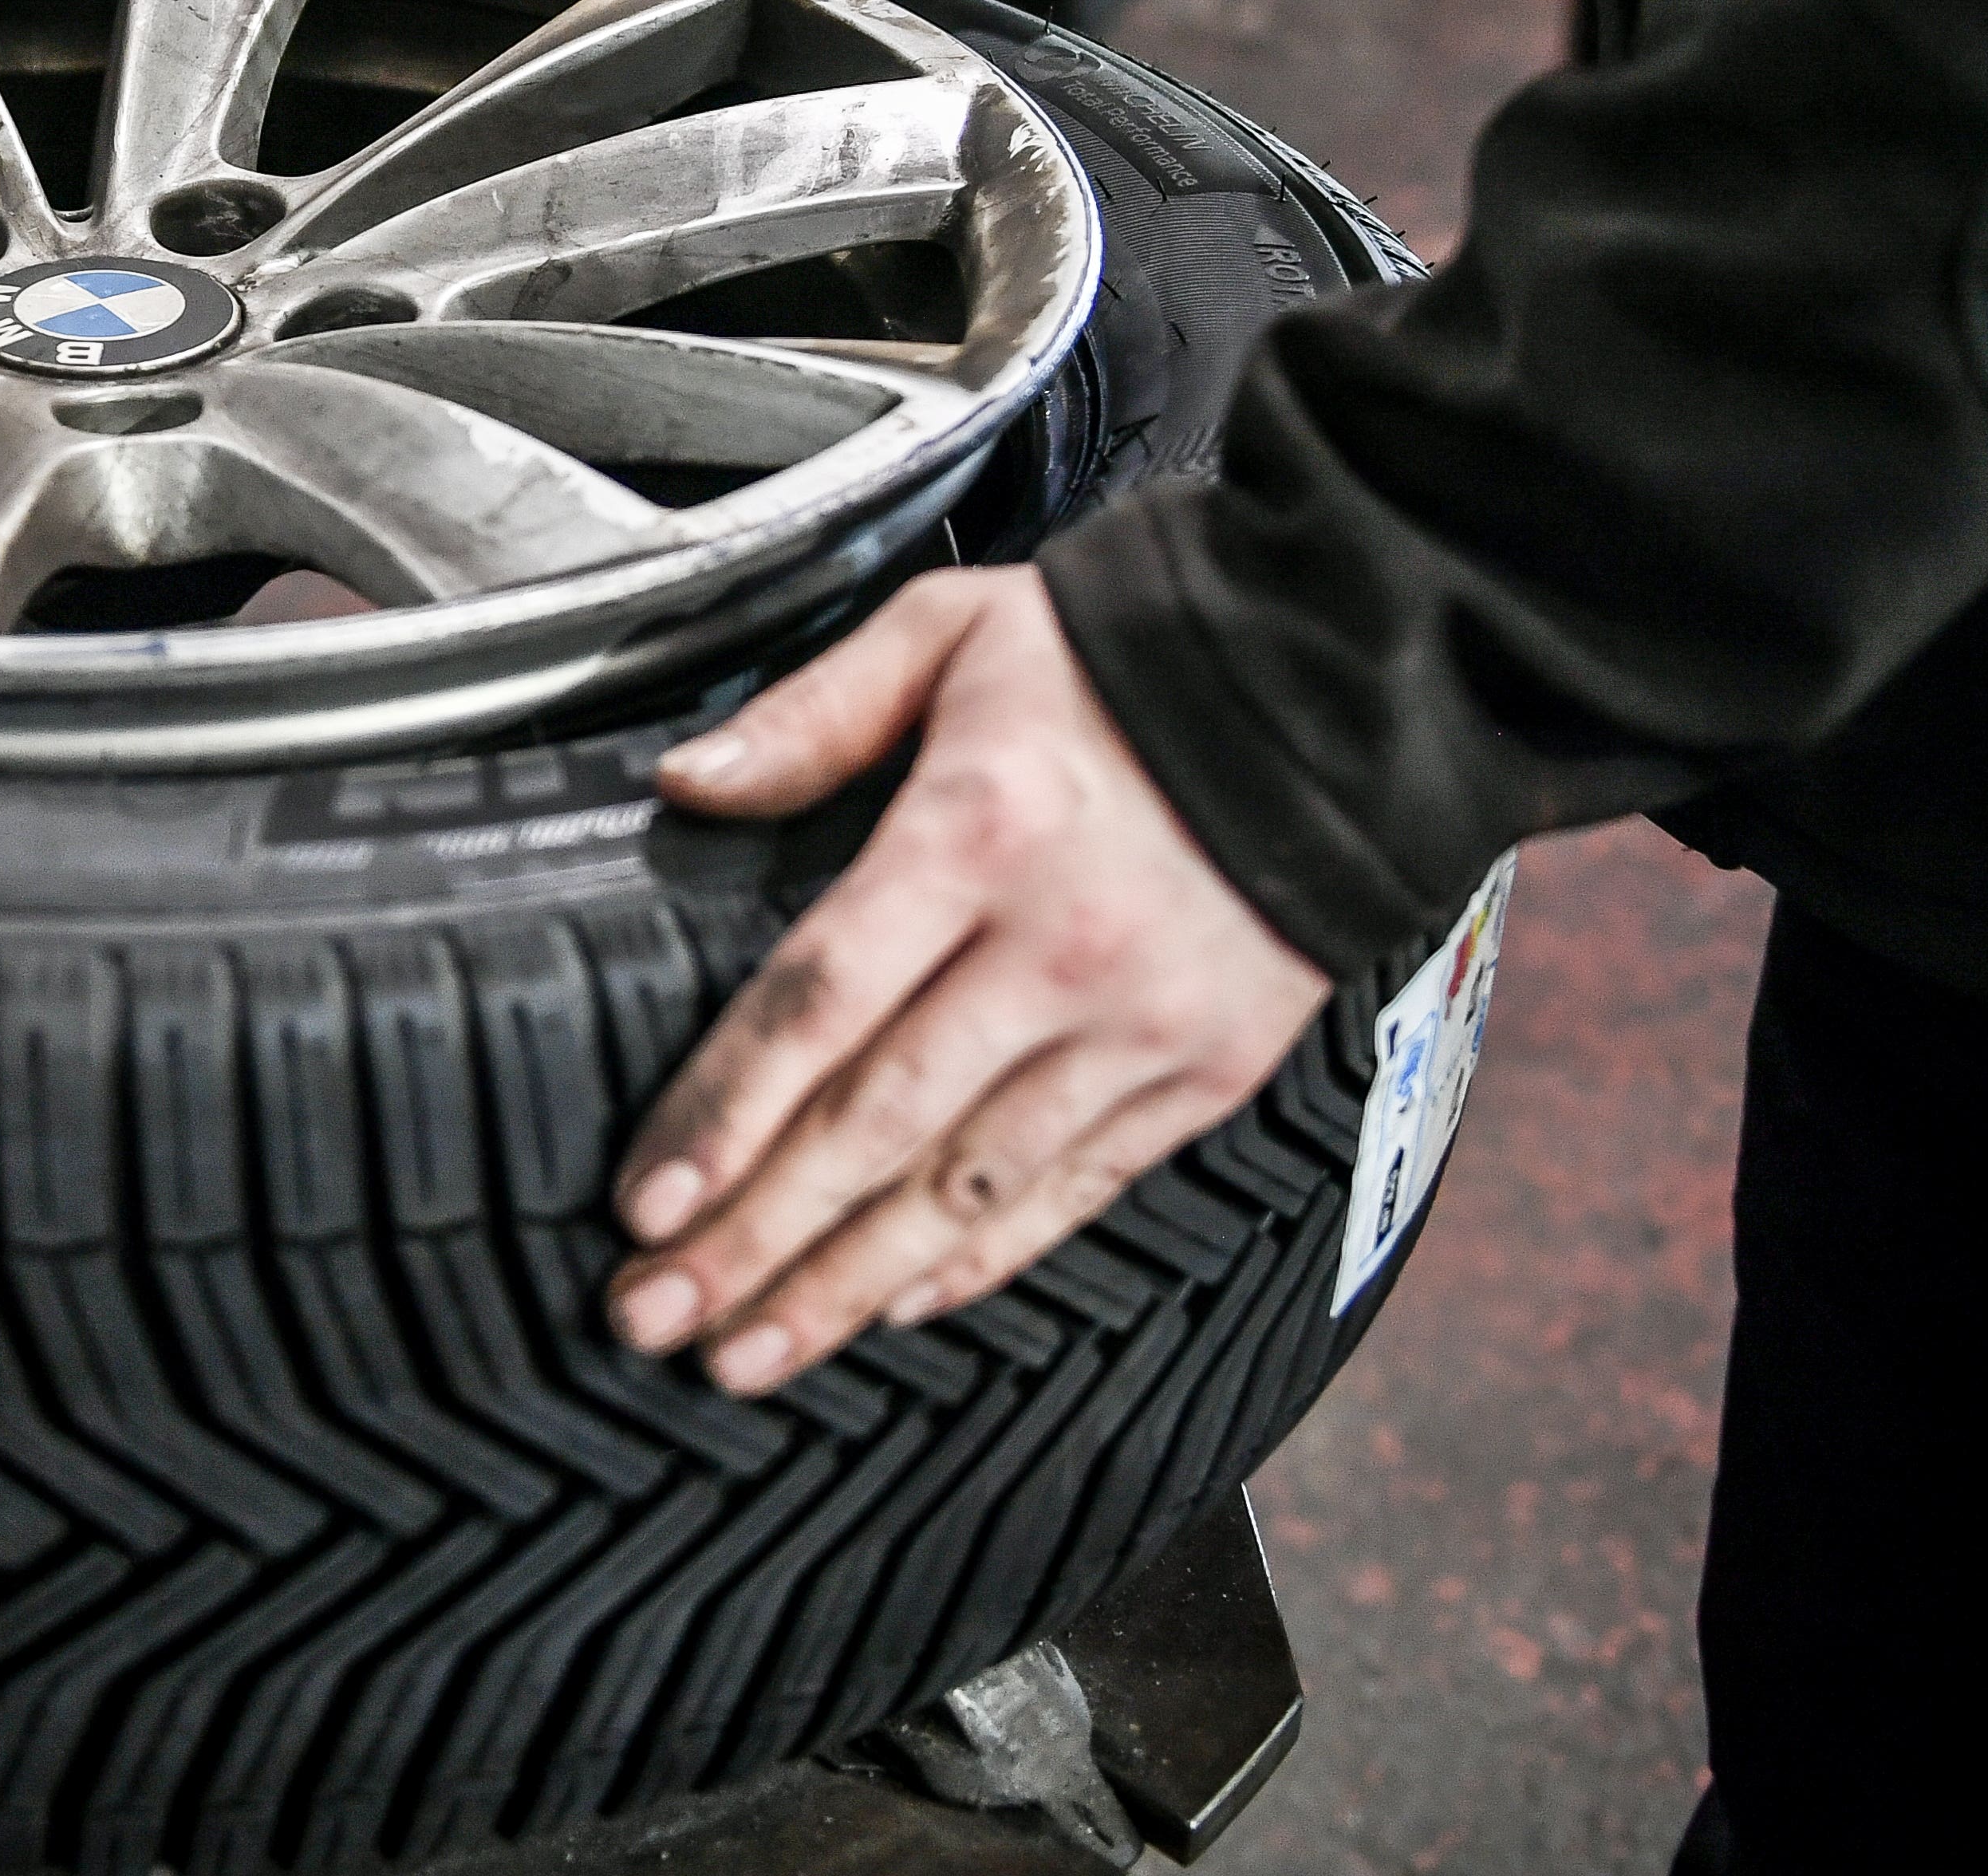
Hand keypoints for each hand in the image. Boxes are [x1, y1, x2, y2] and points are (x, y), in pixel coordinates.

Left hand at [610, 567, 1333, 1394]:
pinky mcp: (1206, 1073)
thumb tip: (687, 782)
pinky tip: (897, 1307)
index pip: (818, 1002)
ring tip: (748, 1356)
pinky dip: (982, 1261)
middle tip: (651, 1318)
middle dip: (752, 1239)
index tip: (646, 1202)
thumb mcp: (952, 631)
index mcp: (976, 831)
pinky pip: (1074, 1192)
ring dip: (846, 1285)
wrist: (1341, 688)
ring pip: (967, 1187)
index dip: (722, 1113)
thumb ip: (813, 714)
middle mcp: (1057, 948)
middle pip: (874, 1124)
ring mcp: (1140, 1026)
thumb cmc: (1125, 655)